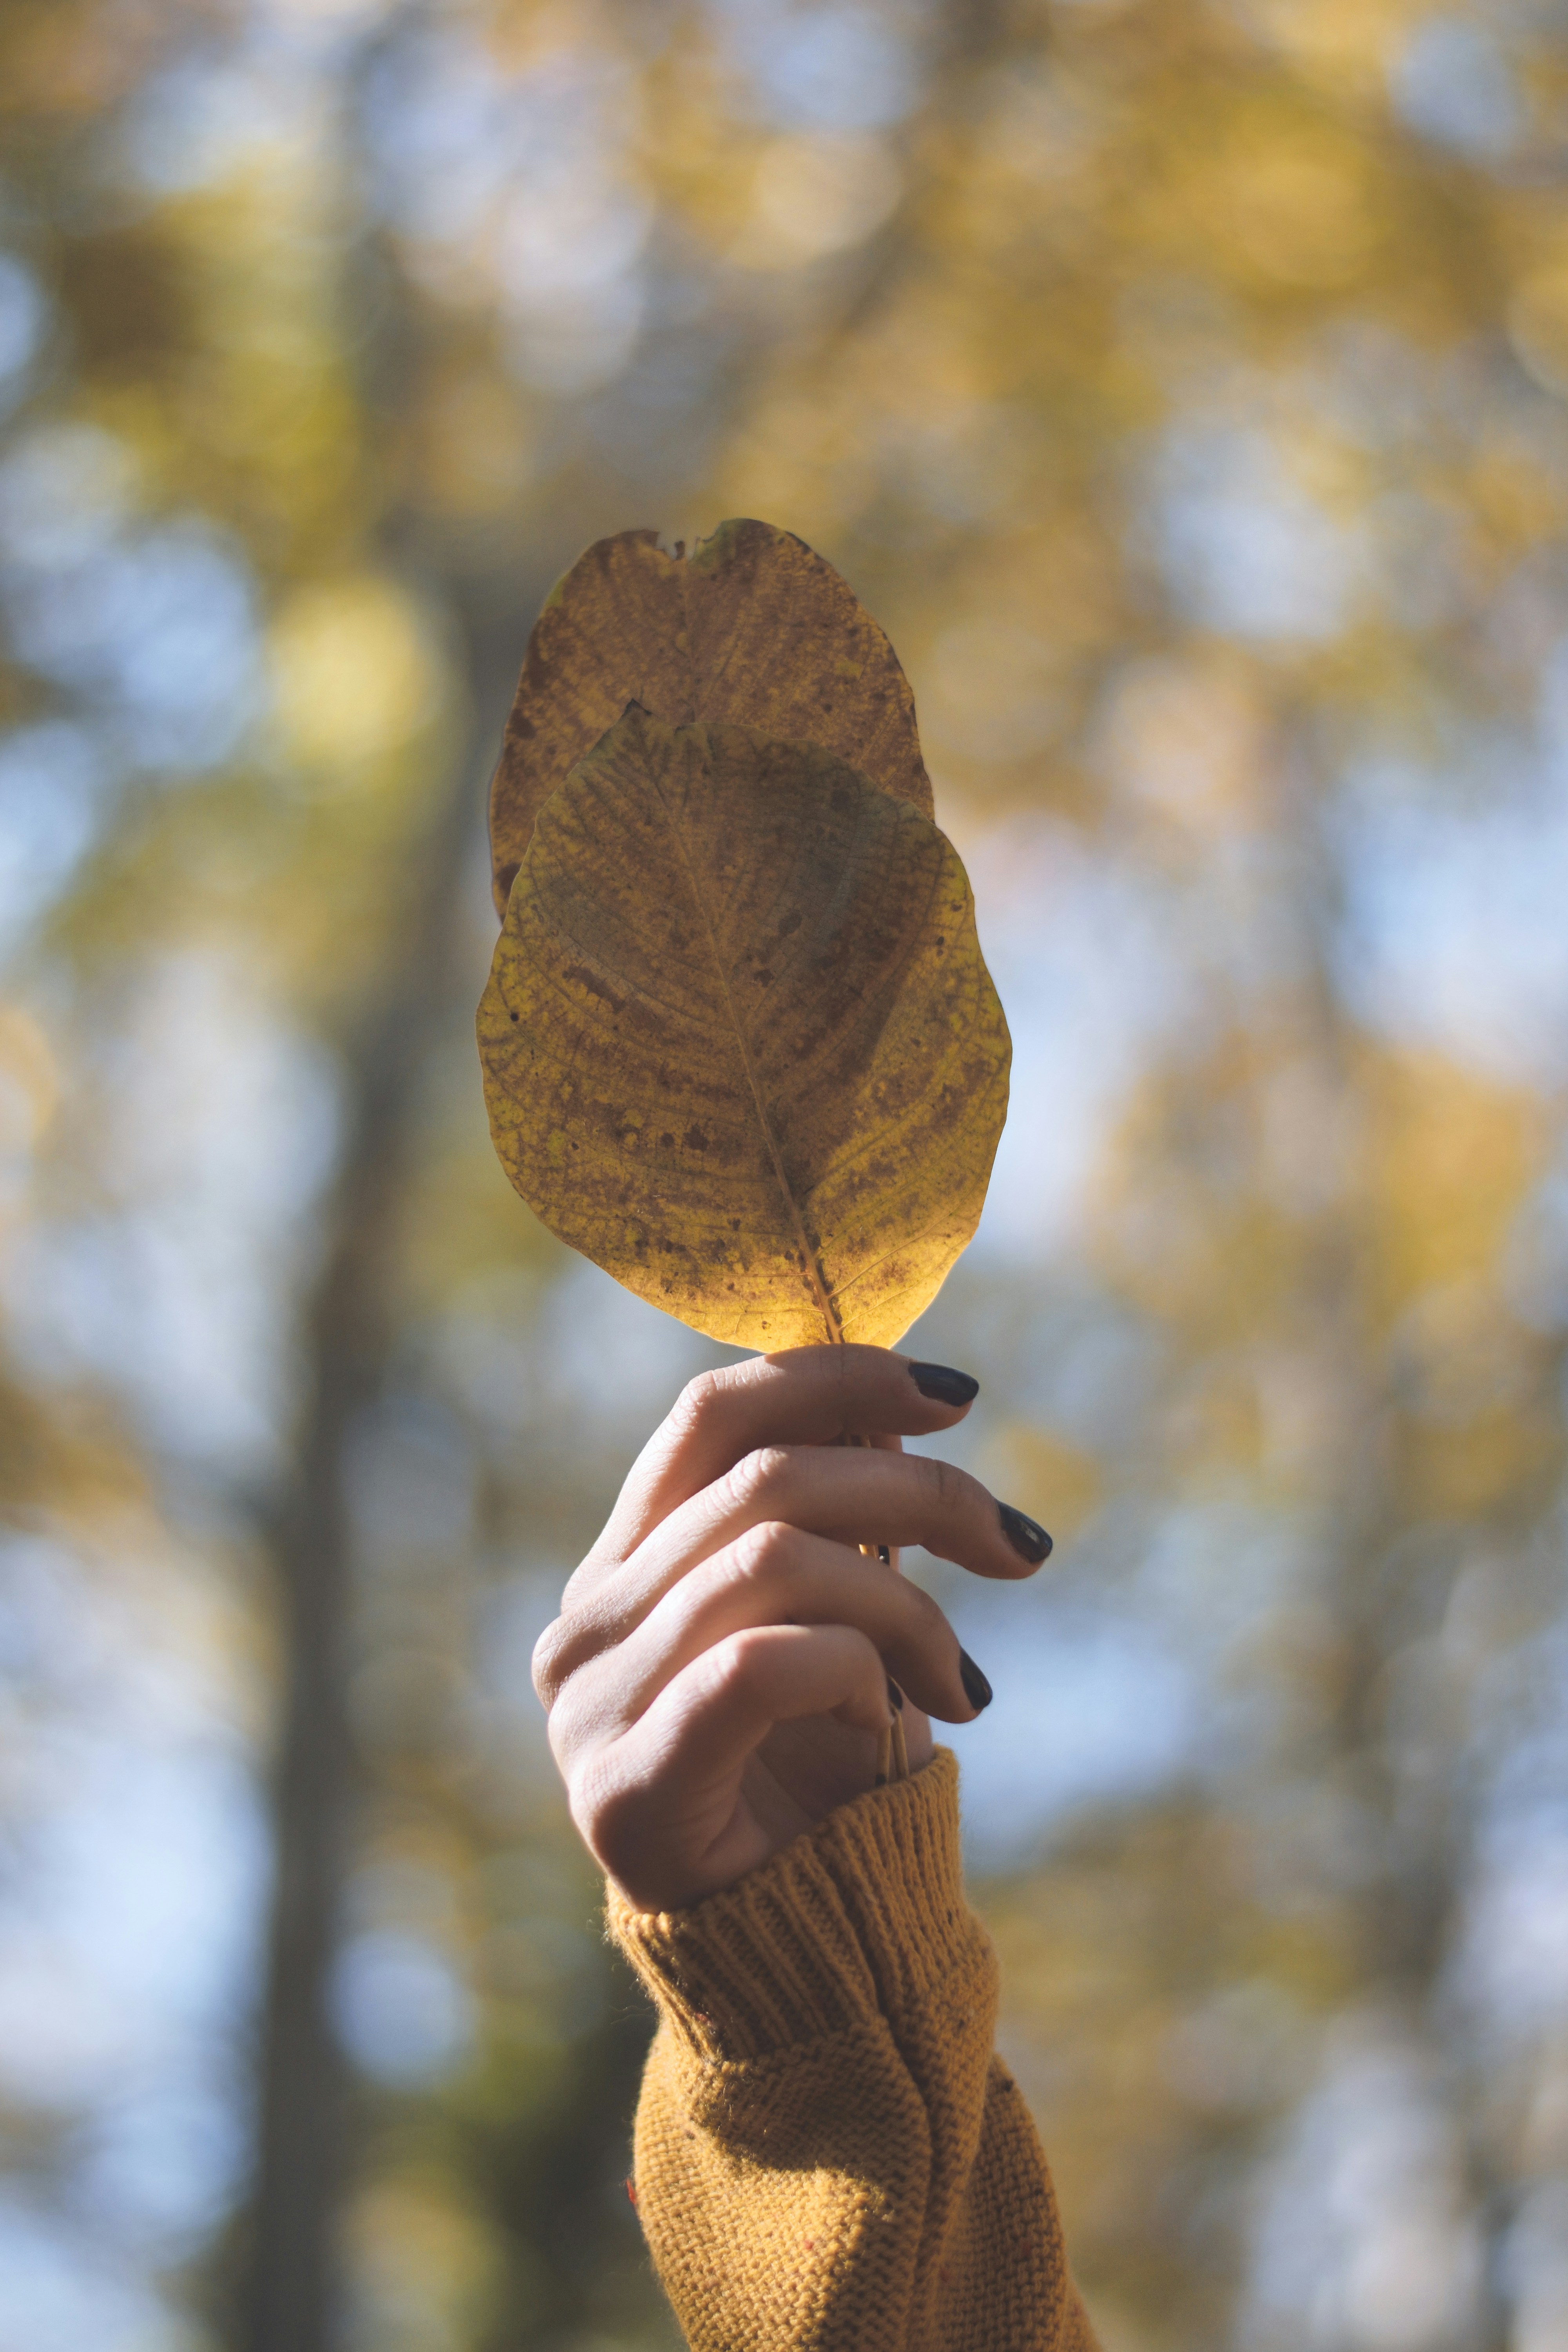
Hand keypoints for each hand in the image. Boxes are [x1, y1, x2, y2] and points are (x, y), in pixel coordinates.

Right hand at [533, 1345, 1052, 1911]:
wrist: (796, 1961)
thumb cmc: (818, 1778)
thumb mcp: (840, 1619)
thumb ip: (841, 1520)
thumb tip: (898, 1402)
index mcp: (623, 1565)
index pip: (711, 1415)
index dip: (834, 1377)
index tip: (955, 1397)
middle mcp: (589, 1621)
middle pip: (767, 1479)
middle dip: (920, 1494)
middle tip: (1021, 1550)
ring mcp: (592, 1706)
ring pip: (775, 1558)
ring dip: (908, 1606)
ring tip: (963, 1679)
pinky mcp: (624, 1787)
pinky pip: (761, 1664)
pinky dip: (855, 1671)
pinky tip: (898, 1721)